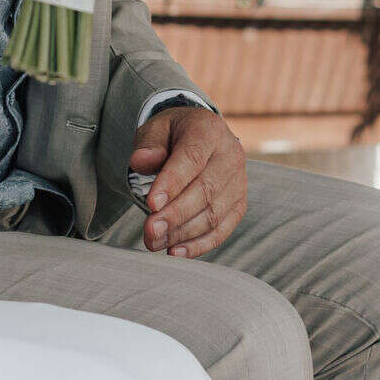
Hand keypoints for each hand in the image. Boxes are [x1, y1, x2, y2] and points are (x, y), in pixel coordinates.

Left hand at [130, 106, 246, 258]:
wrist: (200, 137)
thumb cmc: (173, 135)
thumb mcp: (156, 128)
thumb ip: (149, 144)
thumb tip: (140, 161)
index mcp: (209, 130)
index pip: (192, 158)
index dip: (172, 183)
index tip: (151, 203)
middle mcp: (230, 155)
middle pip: (205, 190)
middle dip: (175, 215)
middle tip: (149, 231)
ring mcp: (239, 182)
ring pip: (213, 214)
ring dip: (182, 233)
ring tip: (154, 242)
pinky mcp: (239, 204)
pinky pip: (222, 230)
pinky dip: (199, 244)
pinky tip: (175, 251)